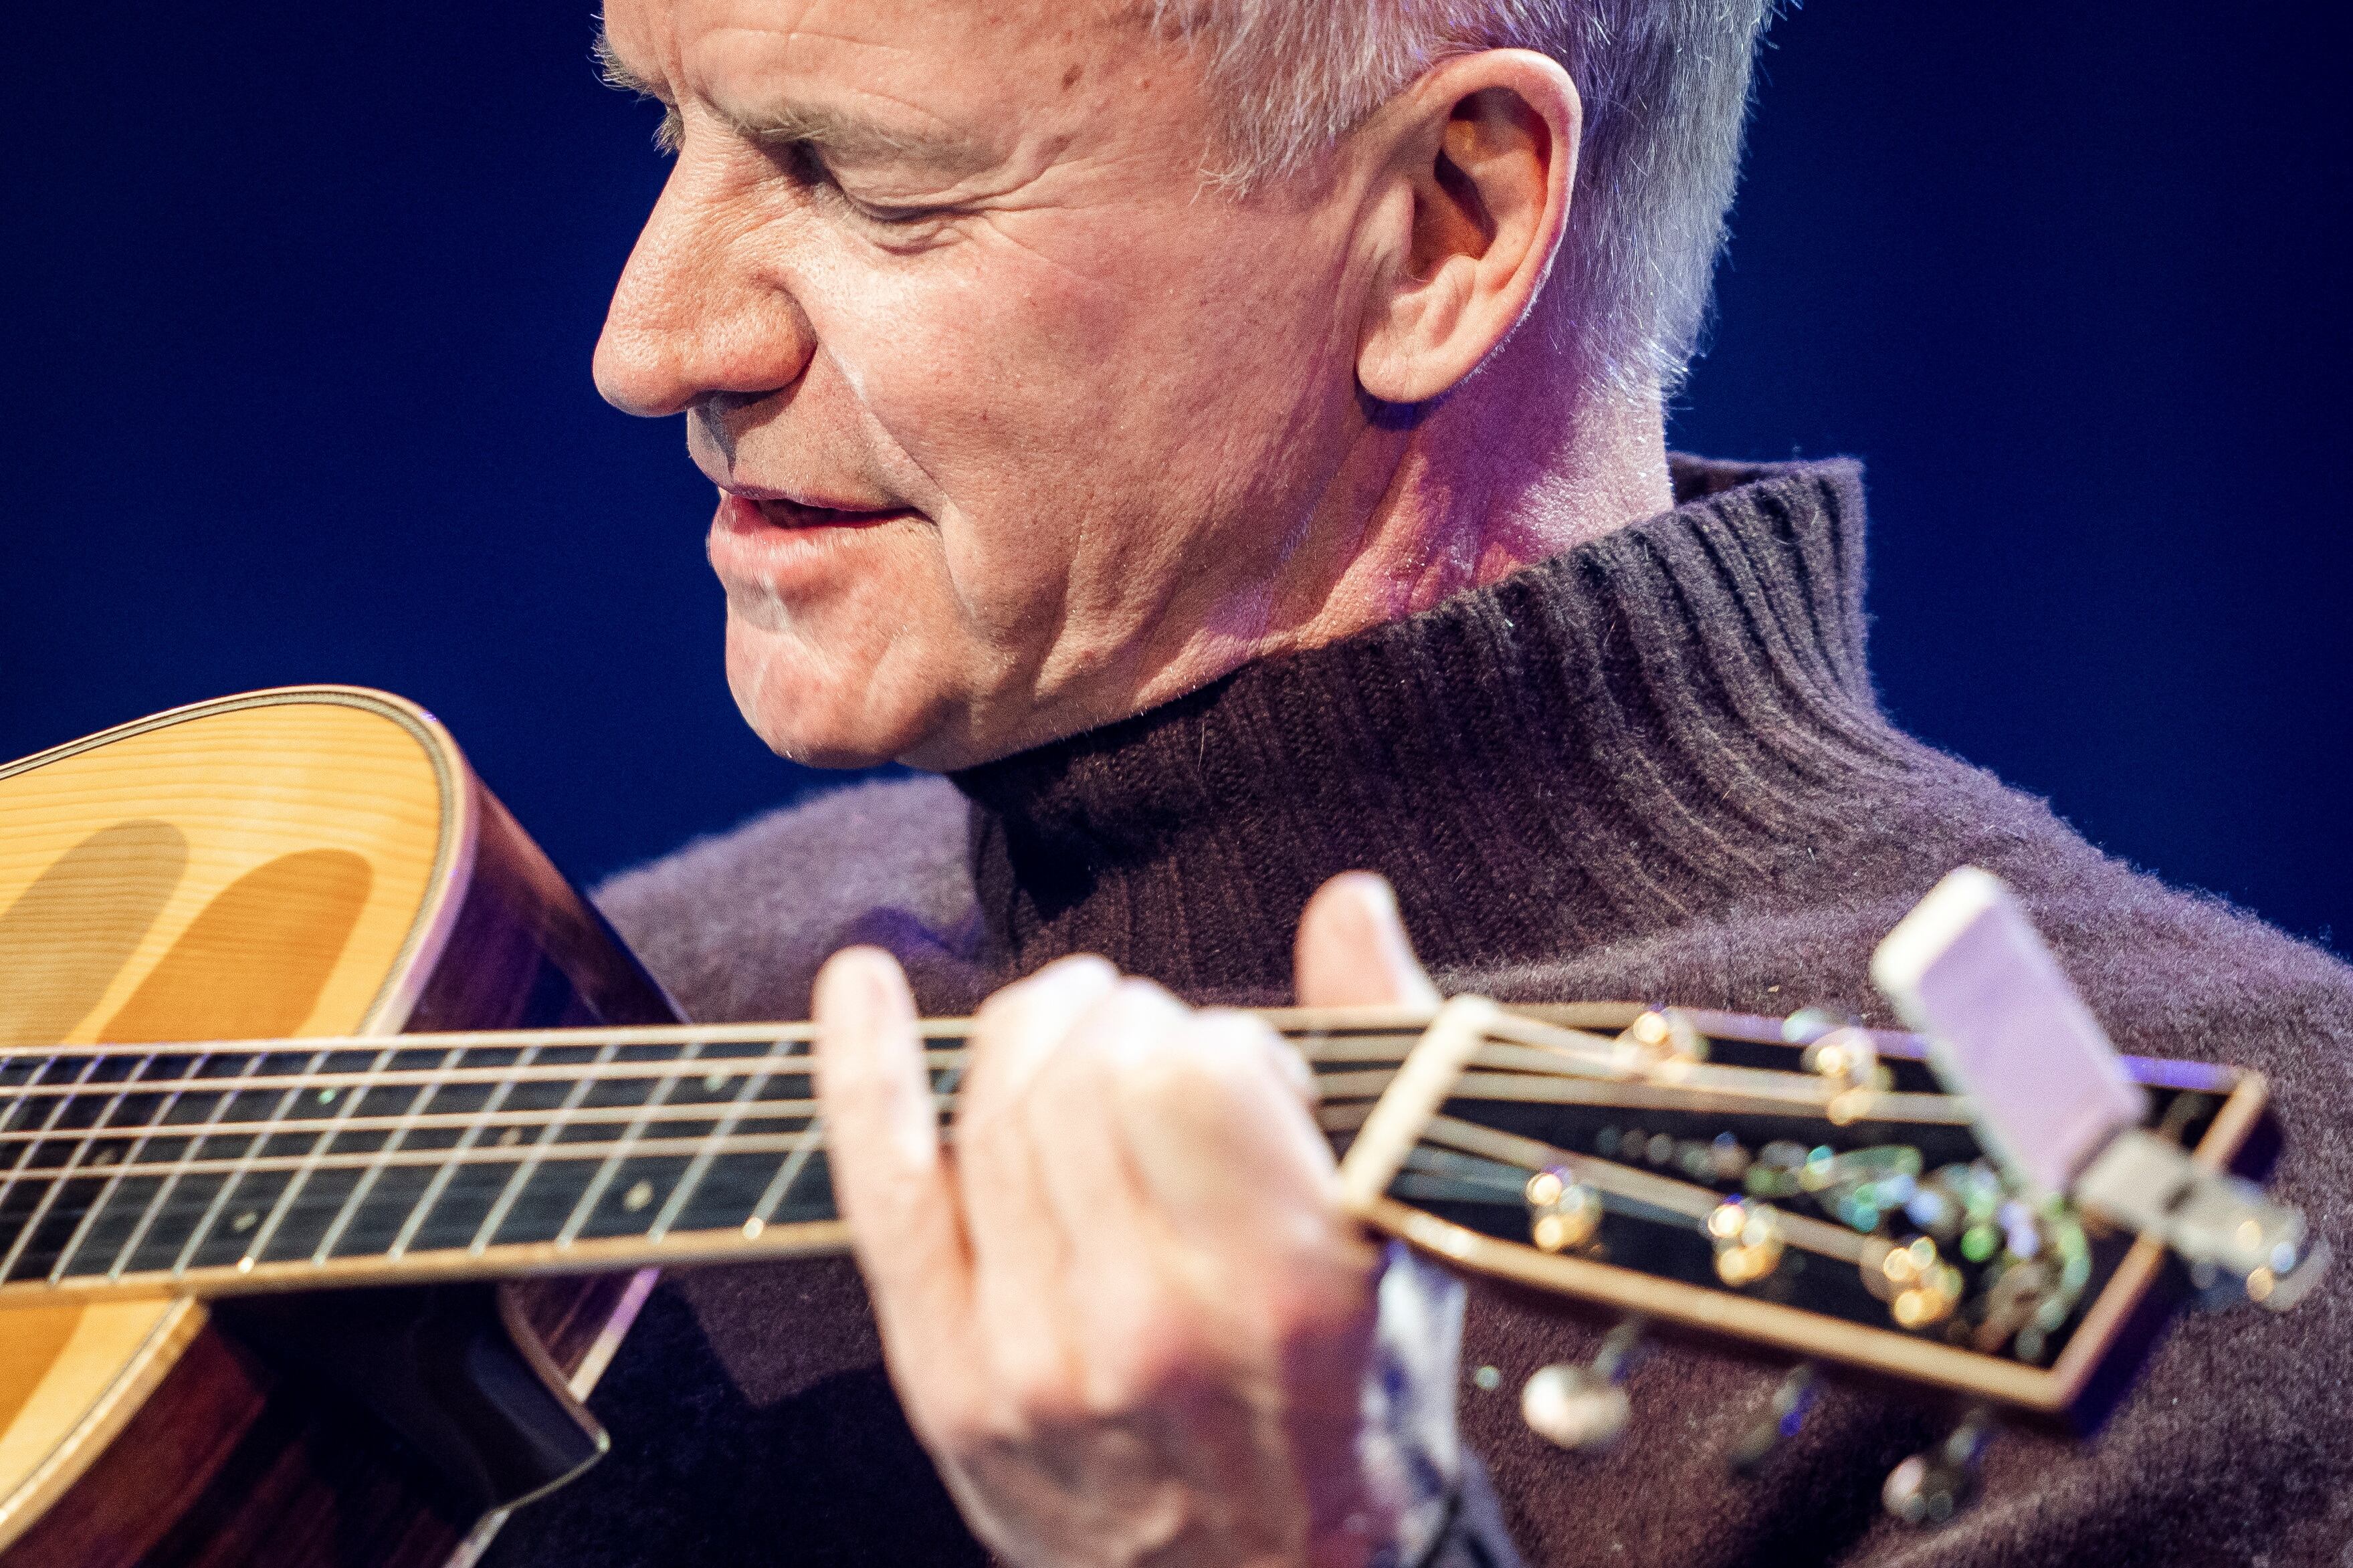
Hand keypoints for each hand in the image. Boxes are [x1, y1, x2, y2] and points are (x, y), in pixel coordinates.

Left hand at [813, 873, 1440, 1567]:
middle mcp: (1147, 1326)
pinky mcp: (945, 1374)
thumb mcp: (1398, 1244)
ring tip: (1082, 1061)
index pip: (1193, 1069)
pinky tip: (860, 985)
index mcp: (1281, 1290)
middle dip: (1124, 1025)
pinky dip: (864, 1069)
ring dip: (1038, 1040)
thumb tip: (1347, 901)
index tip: (1240, 1079)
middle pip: (1082, 1070)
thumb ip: (1385, 1059)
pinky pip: (882, 1184)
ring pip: (993, 1106)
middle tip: (1156, 1061)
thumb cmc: (1343, 1402)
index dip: (1217, 1042)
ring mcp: (1030, 1354)